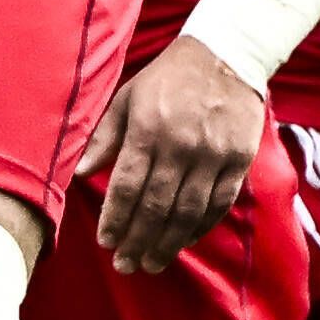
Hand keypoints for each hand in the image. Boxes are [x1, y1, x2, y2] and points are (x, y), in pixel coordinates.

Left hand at [84, 41, 265, 270]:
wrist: (226, 55)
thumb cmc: (167, 78)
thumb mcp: (127, 98)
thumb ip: (104, 137)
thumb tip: (81, 174)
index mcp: (148, 130)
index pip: (127, 187)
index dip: (115, 220)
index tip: (106, 242)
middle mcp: (181, 146)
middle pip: (156, 207)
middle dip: (137, 242)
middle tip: (126, 265)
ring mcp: (213, 155)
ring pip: (188, 213)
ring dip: (168, 244)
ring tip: (152, 264)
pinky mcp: (238, 160)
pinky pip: (218, 204)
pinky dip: (201, 227)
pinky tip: (184, 242)